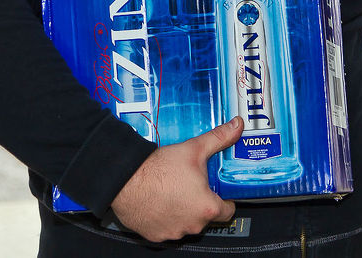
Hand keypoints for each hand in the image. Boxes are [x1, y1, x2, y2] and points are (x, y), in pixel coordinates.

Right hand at [110, 116, 243, 242]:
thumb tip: (236, 126)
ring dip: (183, 211)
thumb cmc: (158, 169)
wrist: (126, 180)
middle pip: (205, 216)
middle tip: (192, 185)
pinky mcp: (156, 235)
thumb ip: (219, 138)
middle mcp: (193, 224)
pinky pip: (166, 228)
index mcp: (206, 207)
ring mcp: (174, 232)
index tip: (219, 192)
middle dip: (201, 202)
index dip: (225, 200)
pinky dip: (165, 218)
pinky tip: (160, 201)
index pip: (227, 211)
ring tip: (174, 191)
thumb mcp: (194, 148)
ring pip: (186, 223)